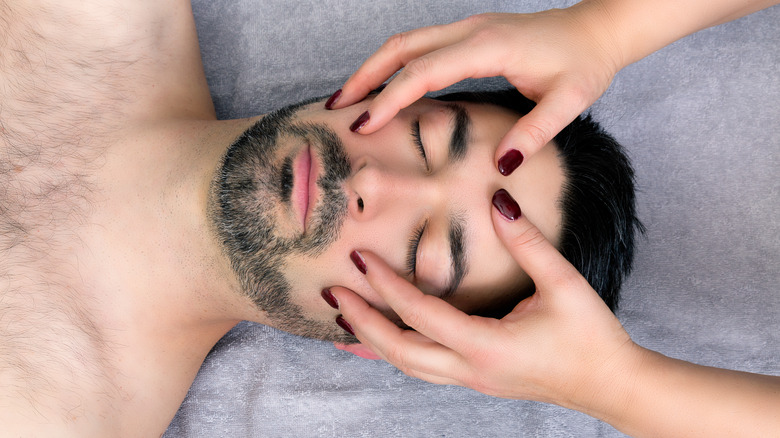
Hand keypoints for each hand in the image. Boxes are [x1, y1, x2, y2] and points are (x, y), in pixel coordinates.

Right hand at [328, 7, 621, 172]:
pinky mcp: (468, 35)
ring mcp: (467, 30)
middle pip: (401, 48)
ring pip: (405, 43)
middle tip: (336, 110)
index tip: (364, 123)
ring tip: (348, 100)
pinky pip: (419, 47)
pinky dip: (393, 66)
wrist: (596, 30)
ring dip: (373, 69)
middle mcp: (471, 32)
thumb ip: (535, 133)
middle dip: (364, 78)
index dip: (390, 97)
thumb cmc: (583, 64)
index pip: (424, 71)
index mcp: (489, 47)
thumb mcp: (569, 102)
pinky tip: (384, 88)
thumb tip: (500, 167)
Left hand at [329, 189, 637, 405]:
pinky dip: (395, 351)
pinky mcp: (478, 379)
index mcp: (486, 345)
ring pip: (407, 366)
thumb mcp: (563, 284)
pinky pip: (423, 369)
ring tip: (346, 317)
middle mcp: (470, 369)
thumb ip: (527, 242)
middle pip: (398, 351)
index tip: (361, 259)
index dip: (386, 285)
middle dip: (361, 323)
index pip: (419, 313)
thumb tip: (498, 200)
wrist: (612, 385)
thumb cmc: (591, 338)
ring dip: (373, 342)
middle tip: (334, 293)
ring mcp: (472, 379)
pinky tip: (385, 338)